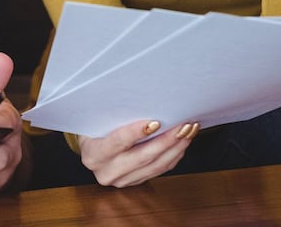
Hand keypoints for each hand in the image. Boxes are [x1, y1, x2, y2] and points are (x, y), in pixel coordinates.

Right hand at [79, 119, 198, 186]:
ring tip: (188, 131)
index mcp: (93, 154)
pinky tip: (182, 142)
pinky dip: (174, 155)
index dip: (136, 133)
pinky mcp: (135, 181)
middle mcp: (106, 172)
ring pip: (155, 166)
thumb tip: (142, 100)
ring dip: (176, 148)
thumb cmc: (95, 126)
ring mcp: (122, 180)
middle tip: (183, 125)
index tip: (155, 122)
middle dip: (166, 140)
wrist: (91, 146)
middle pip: (142, 158)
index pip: (116, 143)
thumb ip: (113, 113)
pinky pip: (159, 170)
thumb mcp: (97, 118)